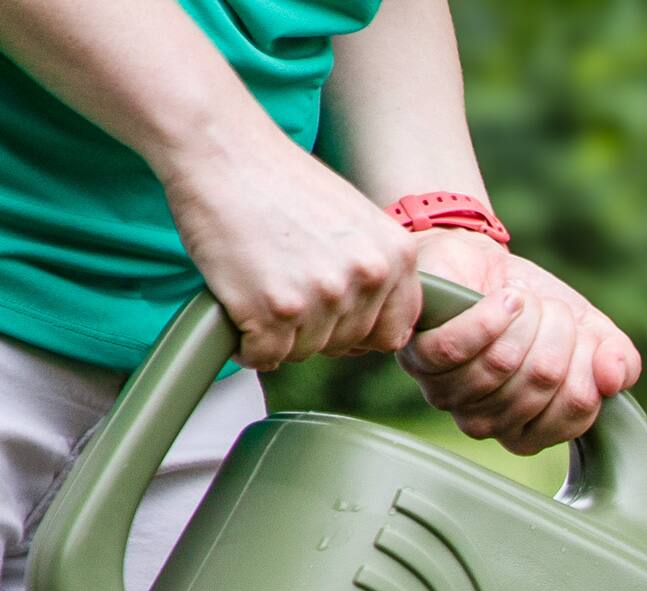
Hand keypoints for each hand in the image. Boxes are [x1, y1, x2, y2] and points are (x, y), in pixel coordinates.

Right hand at [161, 124, 422, 369]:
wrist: (217, 145)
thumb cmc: (277, 178)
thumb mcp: (354, 218)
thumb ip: (374, 268)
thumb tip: (383, 326)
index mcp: (396, 255)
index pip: (393, 332)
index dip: (359, 330)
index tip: (332, 316)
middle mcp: (367, 277)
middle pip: (347, 344)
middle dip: (316, 328)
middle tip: (283, 287)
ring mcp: (321, 296)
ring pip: (306, 352)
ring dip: (279, 334)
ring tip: (258, 285)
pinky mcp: (273, 310)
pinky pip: (265, 356)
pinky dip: (248, 344)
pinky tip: (237, 310)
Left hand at [395, 230, 639, 455]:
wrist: (481, 264)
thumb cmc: (534, 306)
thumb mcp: (590, 332)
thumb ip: (619, 361)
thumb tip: (614, 378)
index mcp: (532, 432)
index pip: (575, 412)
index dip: (587, 363)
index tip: (582, 333)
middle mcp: (489, 425)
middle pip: (540, 384)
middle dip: (556, 333)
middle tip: (553, 310)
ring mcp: (450, 395)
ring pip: (500, 365)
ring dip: (523, 319)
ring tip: (525, 301)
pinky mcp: (420, 358)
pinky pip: (459, 347)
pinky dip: (489, 316)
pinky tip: (504, 298)